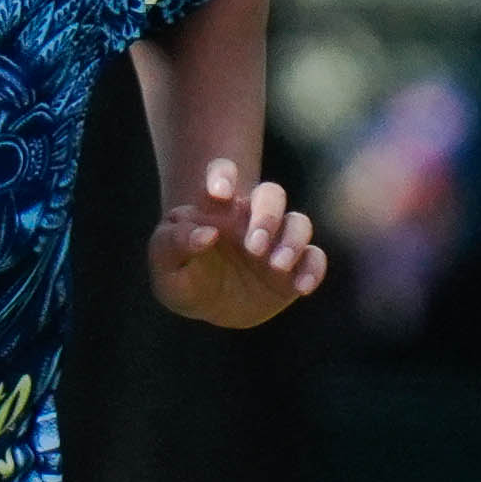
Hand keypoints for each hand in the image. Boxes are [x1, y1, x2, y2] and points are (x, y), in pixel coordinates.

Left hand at [149, 156, 326, 327]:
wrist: (208, 307)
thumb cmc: (182, 276)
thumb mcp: (166, 264)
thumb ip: (175, 243)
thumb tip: (206, 233)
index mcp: (217, 207)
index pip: (221, 173)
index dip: (222, 174)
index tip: (219, 193)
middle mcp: (251, 217)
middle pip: (271, 194)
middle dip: (267, 215)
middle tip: (253, 246)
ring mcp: (277, 240)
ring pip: (299, 223)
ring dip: (292, 240)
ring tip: (276, 265)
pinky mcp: (296, 265)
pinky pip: (314, 258)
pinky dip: (313, 269)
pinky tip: (301, 287)